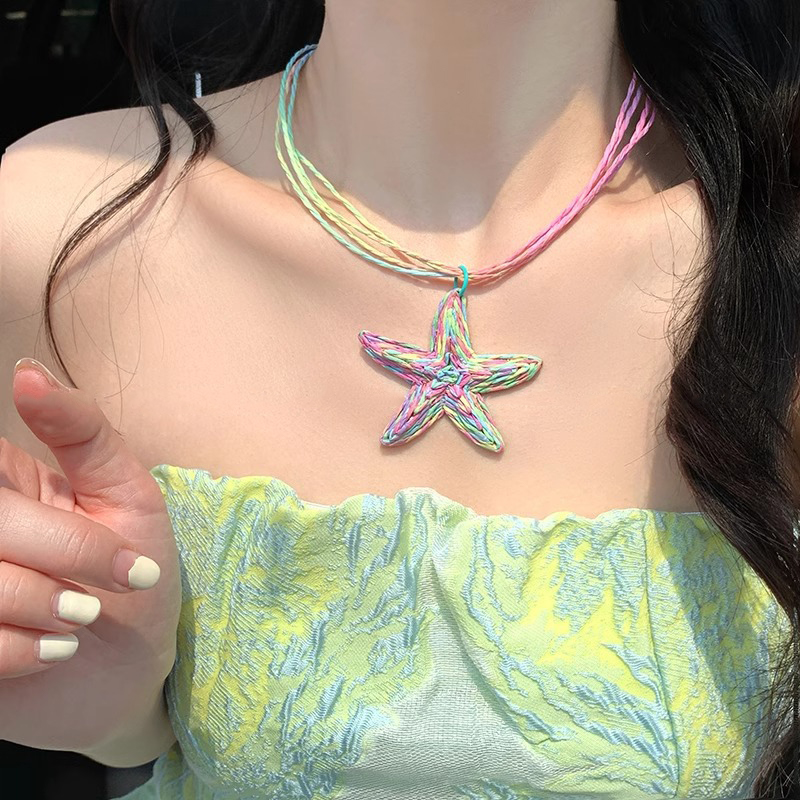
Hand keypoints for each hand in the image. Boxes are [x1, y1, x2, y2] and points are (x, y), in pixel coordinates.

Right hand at [0, 359, 180, 751]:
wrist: (133, 667)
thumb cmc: (134, 572)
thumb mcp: (126, 493)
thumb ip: (83, 433)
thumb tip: (27, 372)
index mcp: (4, 483)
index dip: (39, 507)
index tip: (84, 513)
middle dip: (66, 554)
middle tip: (107, 583)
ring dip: (45, 604)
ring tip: (80, 617)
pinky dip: (22, 651)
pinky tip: (52, 651)